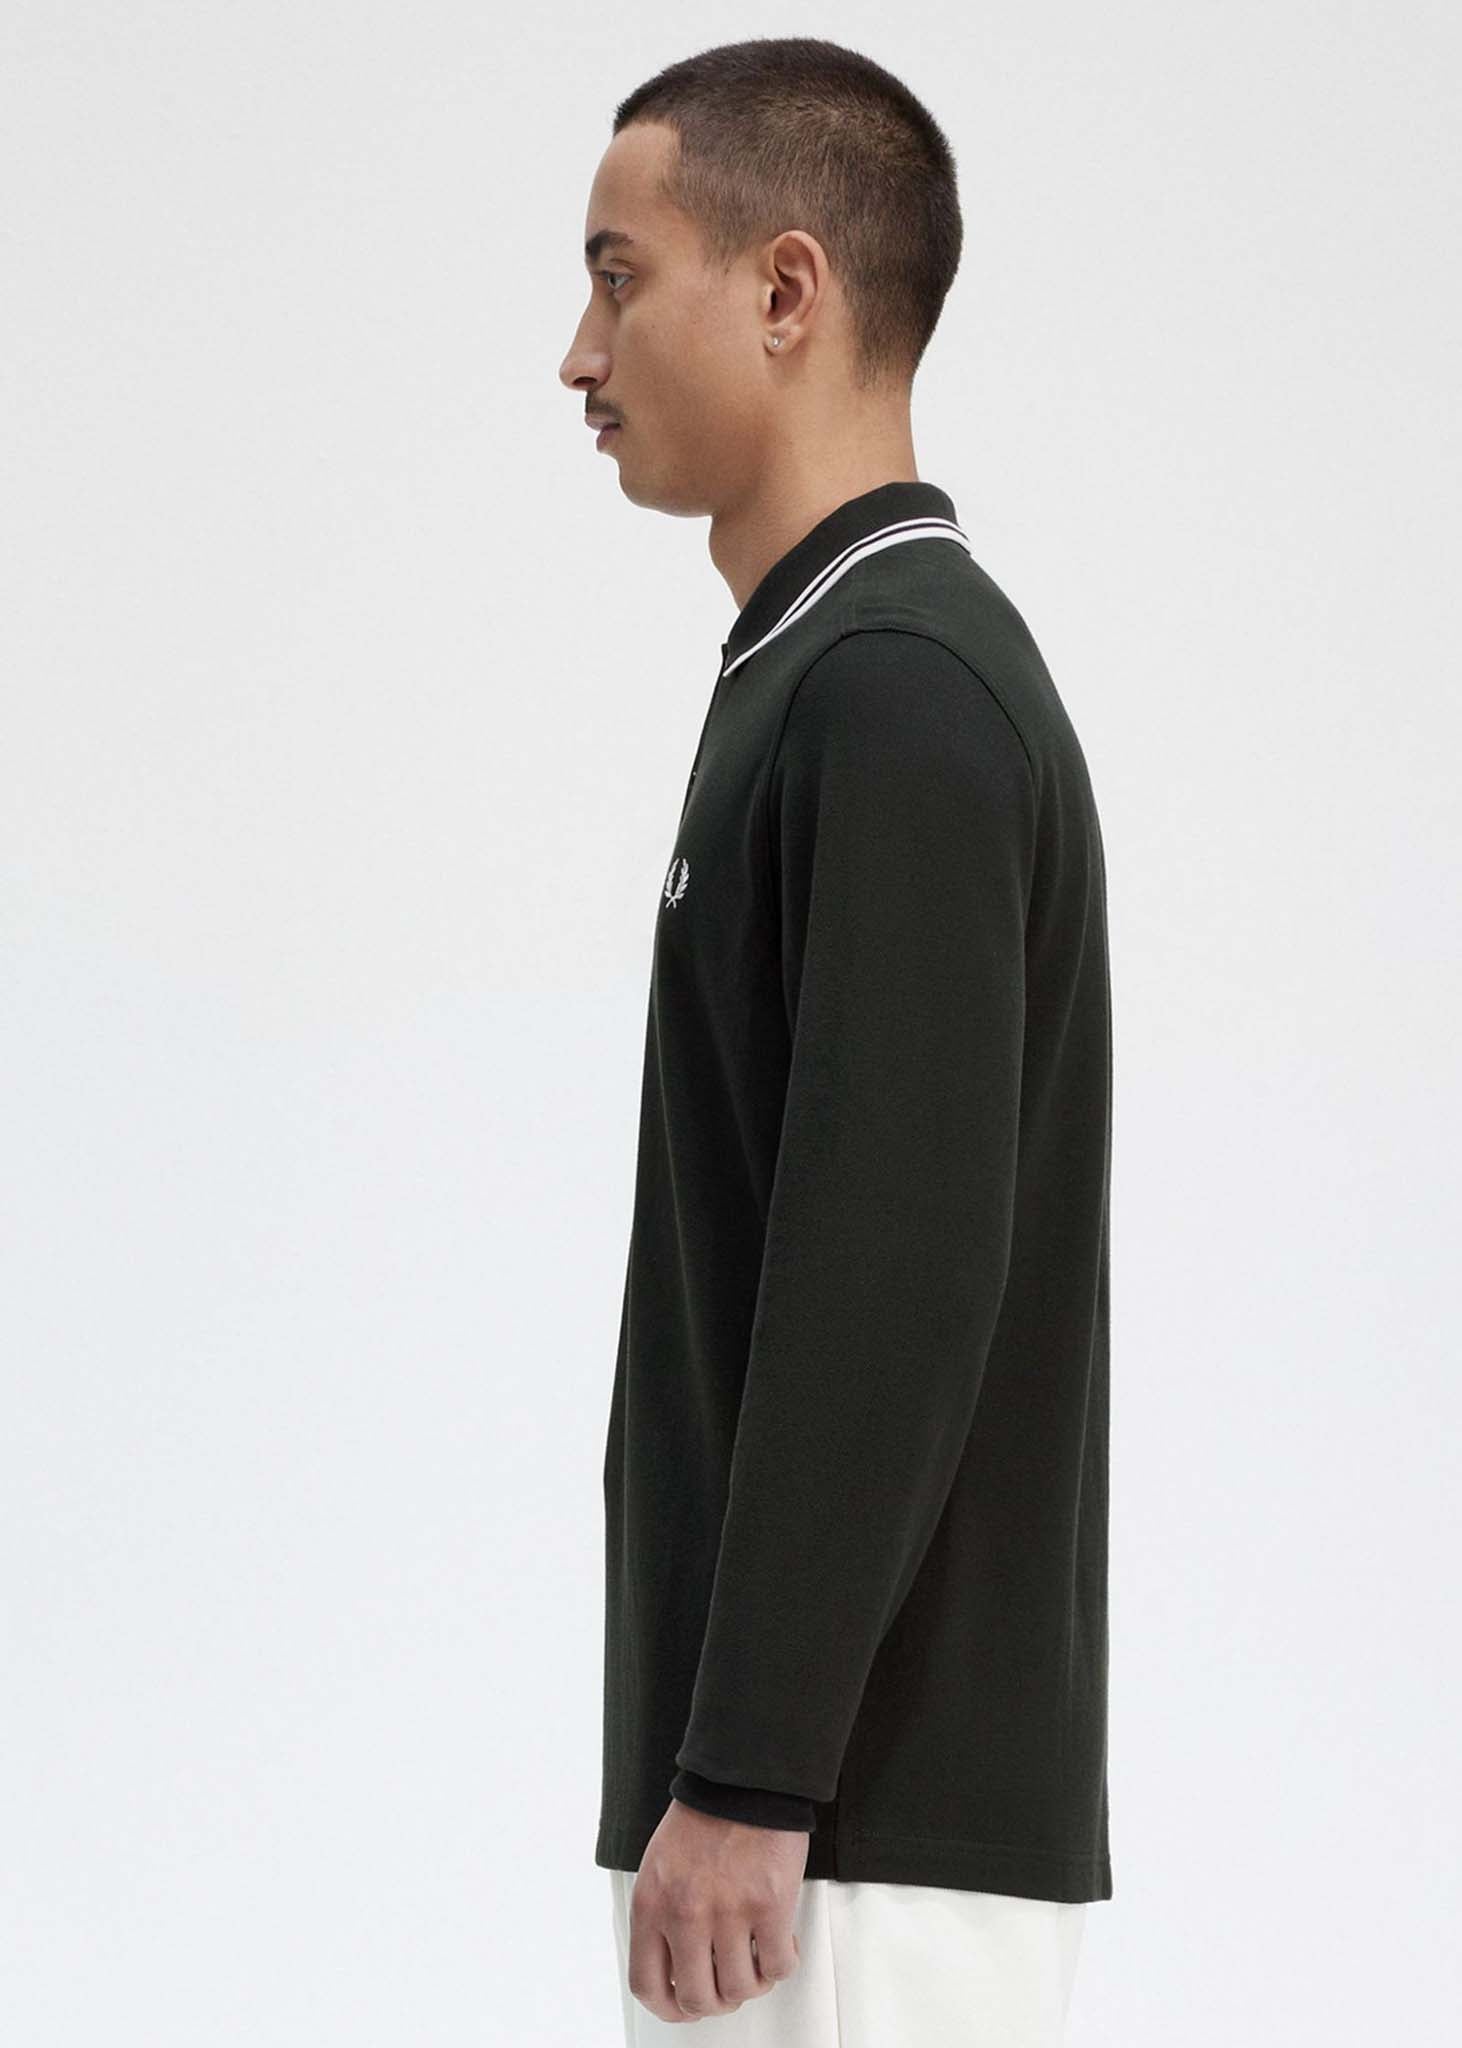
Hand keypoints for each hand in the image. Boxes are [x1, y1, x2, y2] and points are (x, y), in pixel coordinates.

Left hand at [625, 1797, 808, 2021]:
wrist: (744, 1779)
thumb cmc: (703, 1817)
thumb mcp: (659, 1867)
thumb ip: (661, 1915)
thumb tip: (675, 1964)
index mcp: (652, 1905)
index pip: (648, 1985)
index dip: (669, 2007)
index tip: (684, 2005)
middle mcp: (685, 1915)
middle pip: (698, 1998)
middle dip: (717, 2001)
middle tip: (729, 1985)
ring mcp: (728, 1913)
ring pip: (741, 1989)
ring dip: (753, 1982)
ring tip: (758, 1958)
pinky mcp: (769, 1906)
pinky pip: (778, 1966)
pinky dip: (783, 1963)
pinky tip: (781, 1942)